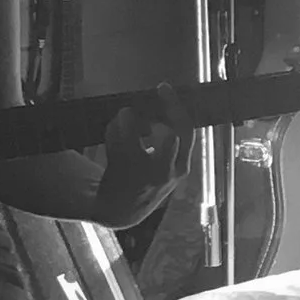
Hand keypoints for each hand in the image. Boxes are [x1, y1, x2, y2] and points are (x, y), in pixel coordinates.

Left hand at [92, 87, 192, 225]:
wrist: (122, 211)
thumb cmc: (147, 182)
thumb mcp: (169, 167)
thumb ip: (172, 143)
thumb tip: (163, 105)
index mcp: (181, 167)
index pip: (185, 131)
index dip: (175, 106)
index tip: (163, 87)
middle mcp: (166, 172)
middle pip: (169, 130)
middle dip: (166, 106)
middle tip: (158, 90)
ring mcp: (142, 171)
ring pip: (133, 127)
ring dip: (127, 117)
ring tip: (126, 120)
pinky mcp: (120, 168)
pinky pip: (116, 135)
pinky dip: (114, 128)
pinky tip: (115, 132)